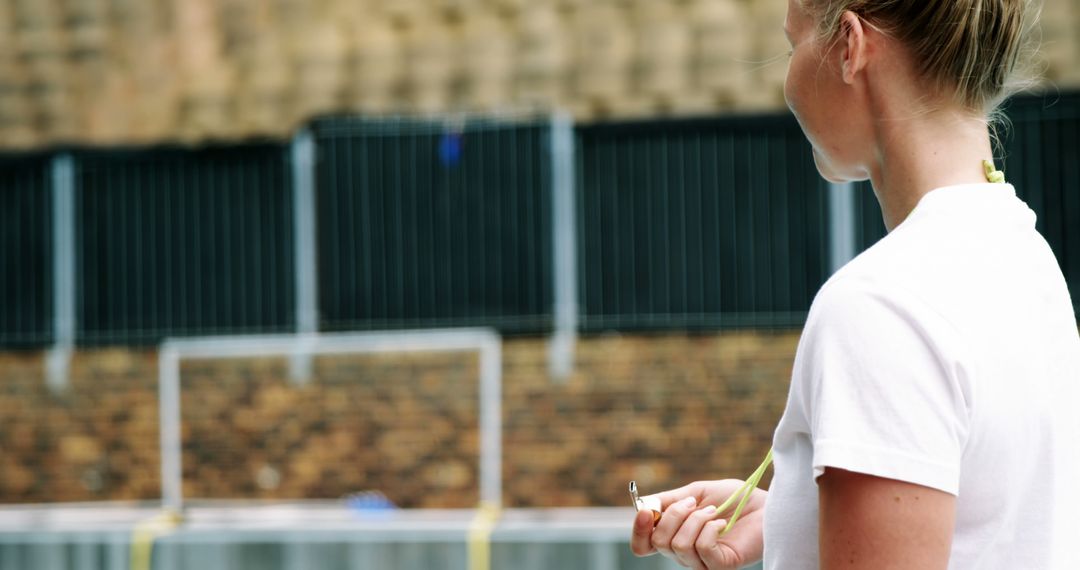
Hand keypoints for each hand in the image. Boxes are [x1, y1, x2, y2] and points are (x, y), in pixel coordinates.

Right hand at [630, 480, 765, 569]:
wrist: (763, 504)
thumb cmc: (731, 499)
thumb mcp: (694, 492)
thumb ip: (668, 501)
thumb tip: (644, 506)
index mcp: (674, 536)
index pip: (643, 546)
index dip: (638, 531)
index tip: (645, 511)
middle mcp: (684, 554)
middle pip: (659, 542)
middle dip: (674, 515)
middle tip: (693, 502)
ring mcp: (702, 563)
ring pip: (679, 545)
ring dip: (696, 519)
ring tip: (714, 512)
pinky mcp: (720, 567)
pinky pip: (702, 548)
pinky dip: (710, 528)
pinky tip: (722, 524)